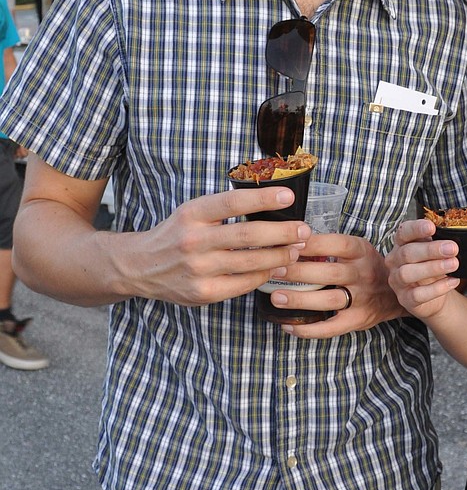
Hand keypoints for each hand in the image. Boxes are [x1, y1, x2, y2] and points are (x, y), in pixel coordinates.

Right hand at [129, 185, 310, 305]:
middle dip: (283, 232)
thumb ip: (224, 208)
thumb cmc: (177, 234)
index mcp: (192, 213)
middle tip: (304, 230)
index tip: (289, 196)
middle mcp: (194, 240)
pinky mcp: (204, 293)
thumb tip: (270, 202)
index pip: (233, 202)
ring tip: (296, 249)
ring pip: (250, 262)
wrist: (141, 267)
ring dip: (280, 256)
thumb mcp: (193, 212)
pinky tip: (277, 267)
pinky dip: (264, 275)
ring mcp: (198, 269)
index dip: (264, 198)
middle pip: (248, 235)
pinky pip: (243, 284)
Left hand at [269, 231, 409, 335]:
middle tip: (274, 270)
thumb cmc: (366, 266)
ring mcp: (361, 299)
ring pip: (329, 300)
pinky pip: (330, 328)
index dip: (313, 244)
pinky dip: (308, 330)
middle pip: (330, 273)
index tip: (289, 243)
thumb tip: (291, 241)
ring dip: (300, 299)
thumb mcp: (357, 249)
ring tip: (276, 297)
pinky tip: (288, 325)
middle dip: (300, 272)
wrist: (395, 293)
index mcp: (361, 252)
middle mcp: (363, 274)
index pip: (337, 244)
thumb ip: (330, 245)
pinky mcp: (357, 320)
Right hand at [385, 217, 459, 318]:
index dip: (416, 229)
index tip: (432, 227)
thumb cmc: (432, 266)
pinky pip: (417, 294)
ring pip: (408, 273)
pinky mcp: (405, 299)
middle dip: (431, 250)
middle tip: (452, 248)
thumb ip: (439, 241)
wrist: (434, 296)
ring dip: (432, 268)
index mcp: (401, 243)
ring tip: (453, 264)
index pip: (403, 232)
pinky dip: (437, 288)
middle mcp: (395, 261)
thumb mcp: (434, 251)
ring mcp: (397, 281)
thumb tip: (454, 237)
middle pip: (407, 253)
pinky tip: (452, 281)